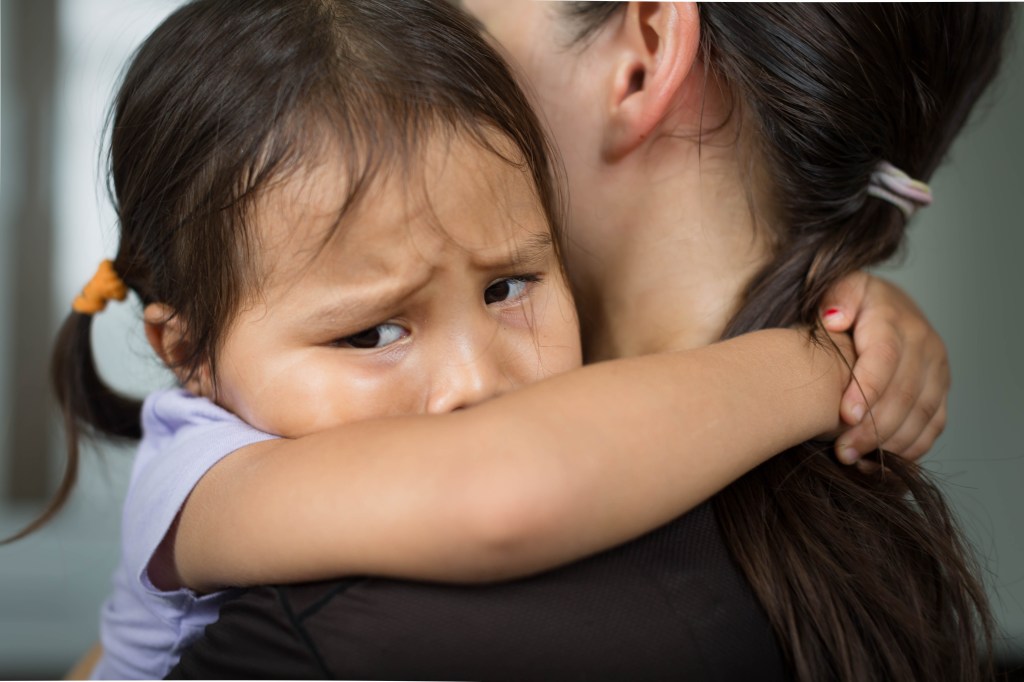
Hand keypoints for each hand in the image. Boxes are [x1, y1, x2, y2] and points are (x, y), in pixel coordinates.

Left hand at [819, 272, 948, 463]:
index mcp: (893, 318)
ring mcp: (937, 369)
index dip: (868, 388)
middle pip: (905, 393)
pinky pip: (933, 426)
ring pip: (922, 414)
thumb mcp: (835, 286)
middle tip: (841, 451)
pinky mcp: (940, 390)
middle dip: (874, 427)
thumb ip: (834, 298)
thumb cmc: (846, 301)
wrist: (879, 303)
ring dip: (891, 444)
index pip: (885, 356)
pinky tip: (881, 463)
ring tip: (854, 460)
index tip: (845, 416)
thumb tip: (834, 319)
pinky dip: (911, 449)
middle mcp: (923, 344)